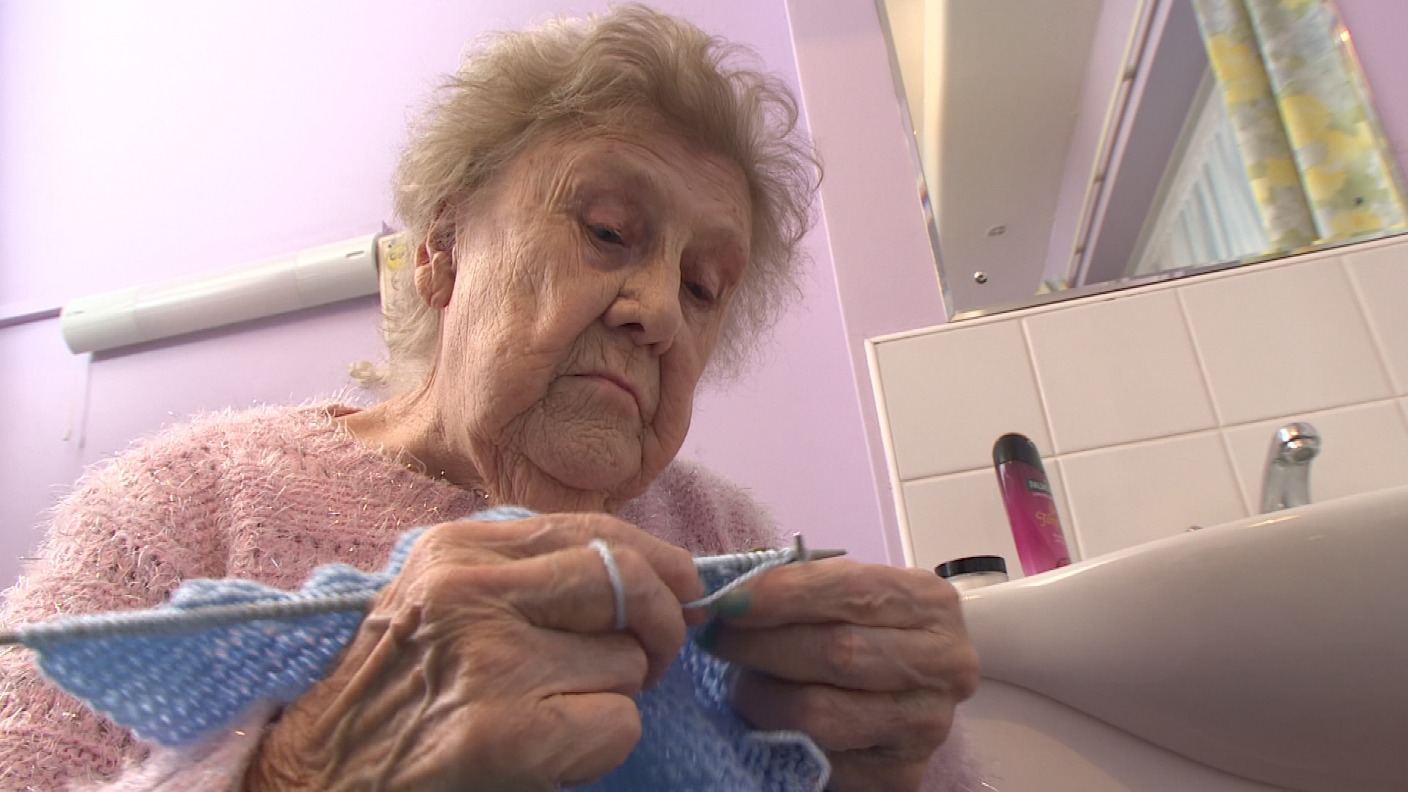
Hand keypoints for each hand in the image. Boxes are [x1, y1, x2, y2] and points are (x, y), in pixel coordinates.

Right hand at [245, 514, 703, 790]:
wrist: (314, 775)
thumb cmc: (395, 690)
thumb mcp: (443, 598)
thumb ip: (530, 573)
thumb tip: (656, 574)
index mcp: (456, 548)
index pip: (593, 529)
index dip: (659, 560)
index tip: (683, 589)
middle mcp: (469, 592)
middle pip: (627, 583)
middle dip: (660, 626)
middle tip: (648, 663)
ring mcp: (485, 661)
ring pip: (627, 663)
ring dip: (613, 698)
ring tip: (550, 714)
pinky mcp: (499, 734)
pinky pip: (616, 724)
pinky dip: (601, 746)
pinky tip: (549, 752)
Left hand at [698, 561, 977, 791]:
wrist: (892, 696)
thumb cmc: (857, 630)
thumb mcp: (840, 596)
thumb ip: (799, 587)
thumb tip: (730, 595)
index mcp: (930, 604)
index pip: (853, 590)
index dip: (784, 595)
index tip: (728, 602)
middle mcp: (945, 663)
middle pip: (839, 652)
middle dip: (763, 645)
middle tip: (718, 641)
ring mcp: (928, 724)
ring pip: (822, 712)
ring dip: (762, 695)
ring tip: (740, 681)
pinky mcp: (901, 775)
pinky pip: (820, 757)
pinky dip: (779, 736)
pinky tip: (765, 718)